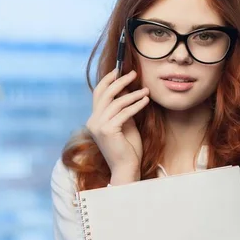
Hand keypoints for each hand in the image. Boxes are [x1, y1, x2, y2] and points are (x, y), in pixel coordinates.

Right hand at [85, 68, 149, 183]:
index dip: (107, 80)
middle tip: (133, 74)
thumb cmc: (128, 149)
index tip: (118, 70)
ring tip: (146, 90)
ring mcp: (98, 126)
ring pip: (116, 102)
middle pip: (104, 94)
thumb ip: (123, 109)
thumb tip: (127, 91)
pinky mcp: (108, 130)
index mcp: (94, 120)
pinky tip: (146, 100)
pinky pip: (124, 112)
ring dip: (133, 94)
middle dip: (119, 81)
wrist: (126, 169)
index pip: (98, 94)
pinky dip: (136, 105)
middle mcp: (93, 121)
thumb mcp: (125, 124)